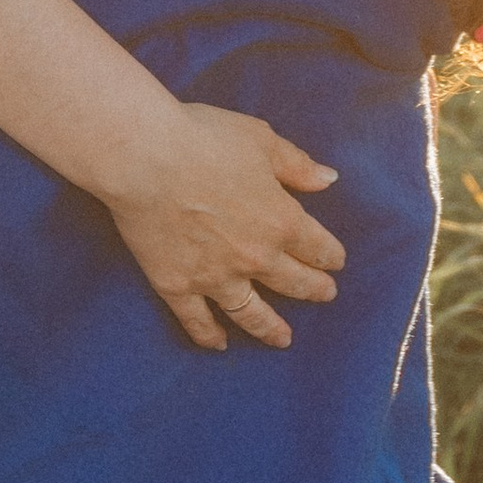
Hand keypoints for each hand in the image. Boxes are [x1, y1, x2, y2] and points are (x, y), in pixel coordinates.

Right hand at [98, 102, 346, 353]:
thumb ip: (297, 165)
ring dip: (271, 328)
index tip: (337, 262)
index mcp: (281, 221)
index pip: (317, 247)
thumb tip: (329, 179)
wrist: (145, 157)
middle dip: (314, 290)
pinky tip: (219, 344)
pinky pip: (197, 320)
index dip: (331, 255)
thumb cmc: (204, 139)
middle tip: (325, 295)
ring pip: (251, 313)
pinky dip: (209, 336)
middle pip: (293, 282)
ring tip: (283, 338)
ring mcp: (215, 277)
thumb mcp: (262, 141)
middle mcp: (255, 258)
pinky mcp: (177, 285)